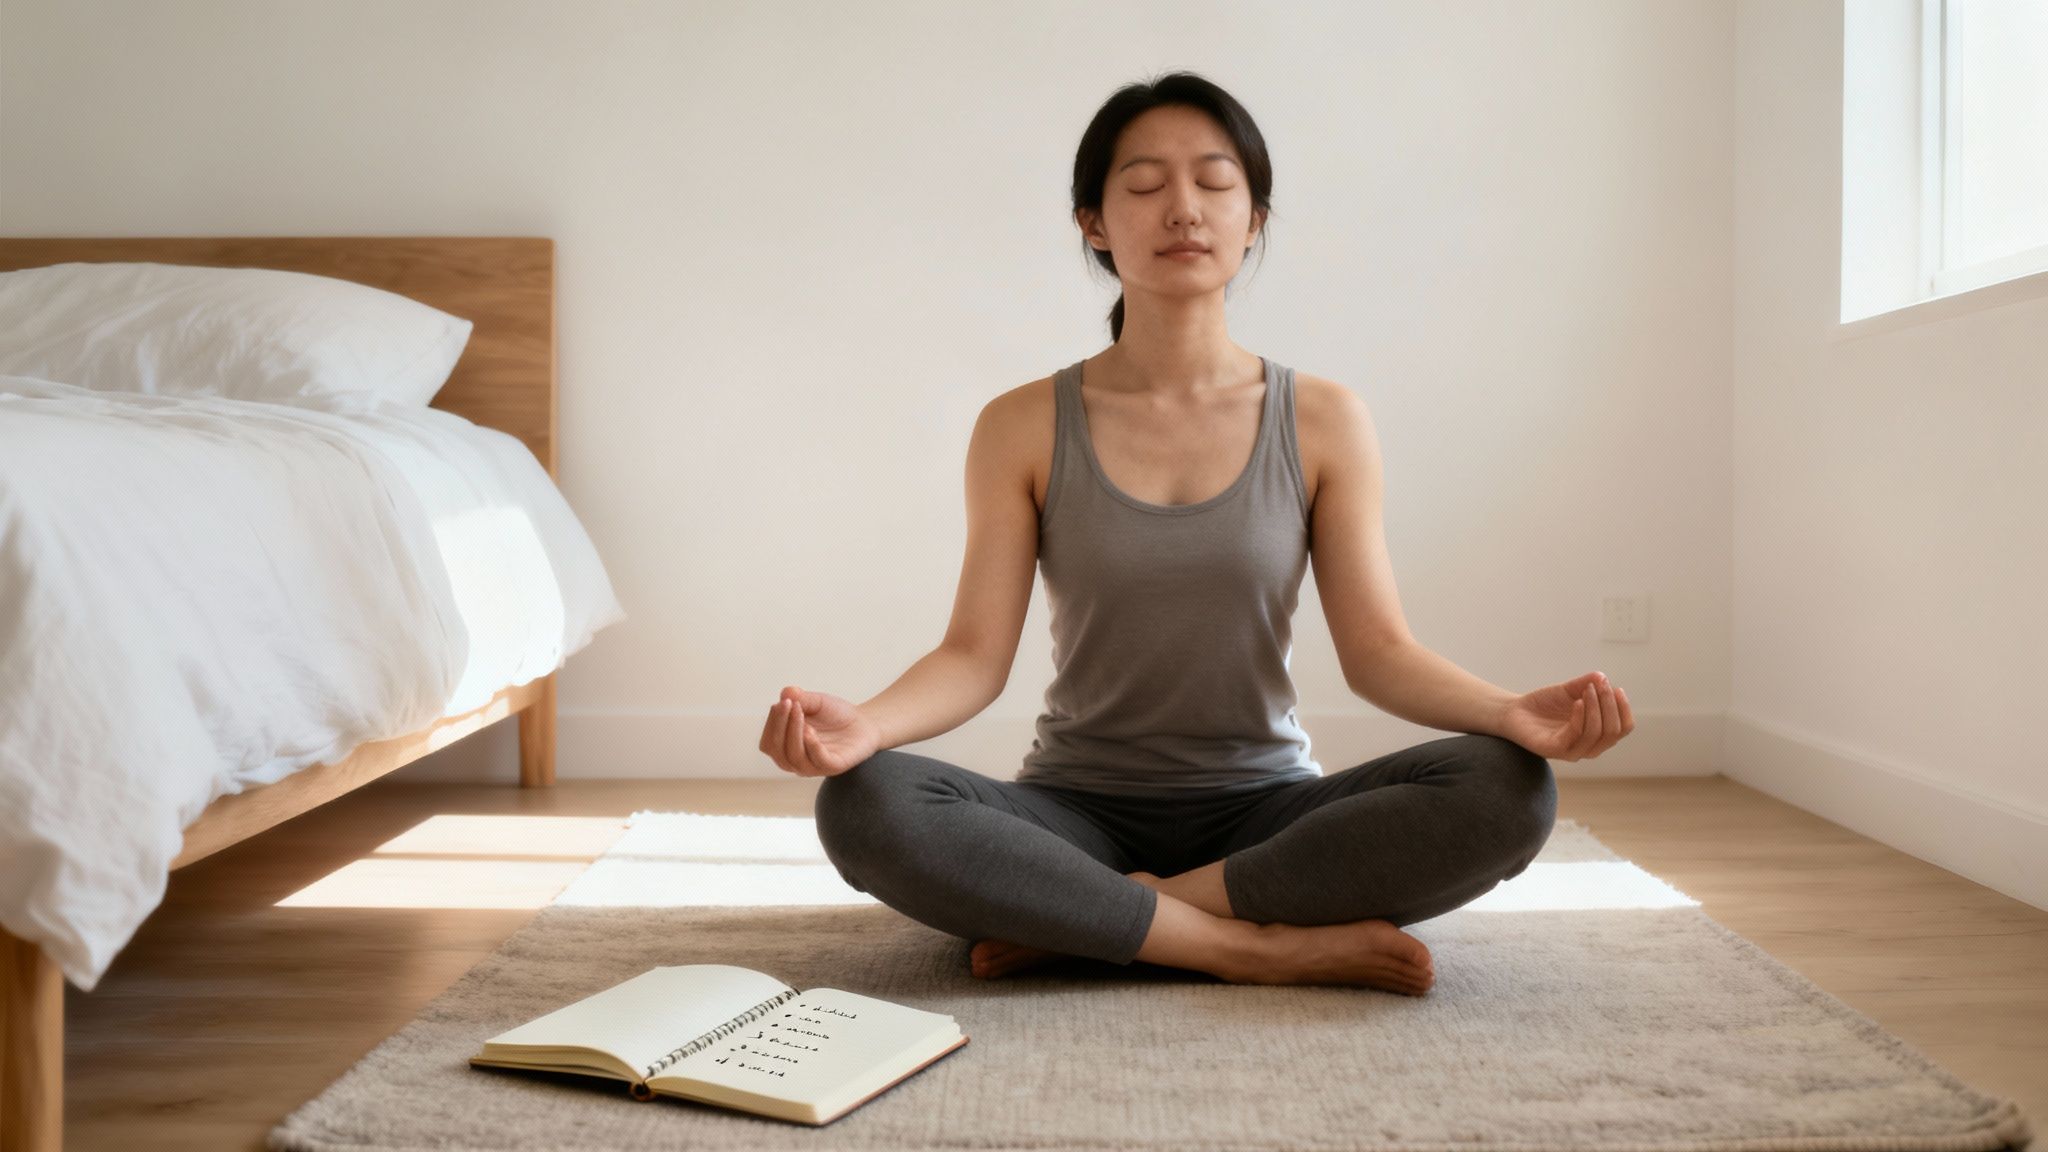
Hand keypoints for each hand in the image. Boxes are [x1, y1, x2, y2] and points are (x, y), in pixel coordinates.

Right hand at [757, 685, 878, 776]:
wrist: (864, 722)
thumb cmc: (835, 714)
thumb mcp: (816, 702)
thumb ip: (801, 698)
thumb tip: (785, 692)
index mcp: (787, 747)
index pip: (769, 741)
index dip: (772, 722)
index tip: (783, 701)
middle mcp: (797, 759)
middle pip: (776, 750)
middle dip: (779, 726)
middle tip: (789, 704)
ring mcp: (814, 765)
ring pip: (794, 757)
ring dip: (793, 733)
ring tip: (800, 712)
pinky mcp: (834, 767)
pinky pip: (818, 761)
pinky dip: (811, 746)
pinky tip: (811, 730)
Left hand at [1497, 671, 1632, 761]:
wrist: (1514, 711)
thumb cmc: (1545, 704)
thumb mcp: (1569, 691)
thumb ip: (1586, 684)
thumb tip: (1603, 677)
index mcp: (1596, 734)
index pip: (1623, 728)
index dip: (1624, 709)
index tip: (1616, 688)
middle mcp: (1588, 747)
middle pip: (1613, 732)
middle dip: (1610, 705)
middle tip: (1600, 685)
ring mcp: (1571, 751)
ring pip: (1596, 734)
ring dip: (1596, 708)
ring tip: (1588, 690)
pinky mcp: (1553, 750)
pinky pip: (1575, 735)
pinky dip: (1580, 716)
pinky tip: (1577, 701)